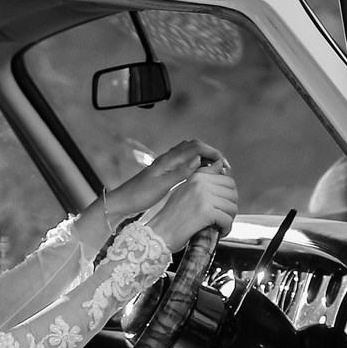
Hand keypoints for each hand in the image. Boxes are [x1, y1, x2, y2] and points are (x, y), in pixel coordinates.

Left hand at [100, 139, 224, 218]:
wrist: (122, 201)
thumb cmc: (139, 196)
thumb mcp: (161, 187)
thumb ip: (180, 173)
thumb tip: (199, 160)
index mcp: (168, 160)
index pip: (196, 147)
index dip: (213, 153)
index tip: (224, 165)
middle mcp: (168, 157)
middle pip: (195, 146)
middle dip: (211, 153)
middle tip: (223, 167)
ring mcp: (166, 162)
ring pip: (190, 151)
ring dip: (204, 157)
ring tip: (215, 170)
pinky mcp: (164, 169)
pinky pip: (184, 159)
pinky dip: (196, 162)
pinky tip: (200, 174)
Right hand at [152, 165, 239, 244]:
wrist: (159, 232)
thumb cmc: (172, 216)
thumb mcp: (186, 191)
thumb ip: (203, 178)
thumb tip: (222, 164)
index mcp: (197, 177)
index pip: (228, 181)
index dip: (229, 197)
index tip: (223, 207)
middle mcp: (200, 183)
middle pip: (233, 194)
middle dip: (231, 208)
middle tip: (223, 218)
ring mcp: (203, 197)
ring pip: (232, 207)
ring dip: (229, 220)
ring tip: (220, 226)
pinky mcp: (206, 212)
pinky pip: (227, 220)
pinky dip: (225, 229)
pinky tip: (218, 232)